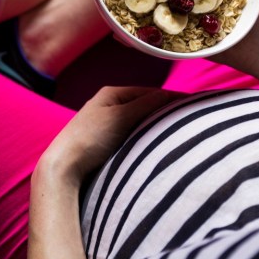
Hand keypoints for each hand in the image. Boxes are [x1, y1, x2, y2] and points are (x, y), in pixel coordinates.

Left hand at [37, 86, 183, 184]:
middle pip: (146, 106)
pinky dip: (147, 137)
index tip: (195, 105)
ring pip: (142, 122)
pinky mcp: (108, 143)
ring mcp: (109, 124)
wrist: (63, 166)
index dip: (172, 98)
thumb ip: (145, 104)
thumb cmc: (89, 138)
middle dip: (166, 112)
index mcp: (112, 94)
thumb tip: (170, 95)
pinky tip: (158, 145)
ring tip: (180, 131)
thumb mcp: (120, 116)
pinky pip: (135, 136)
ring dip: (157, 126)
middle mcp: (110, 106)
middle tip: (192, 119)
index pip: (150, 92)